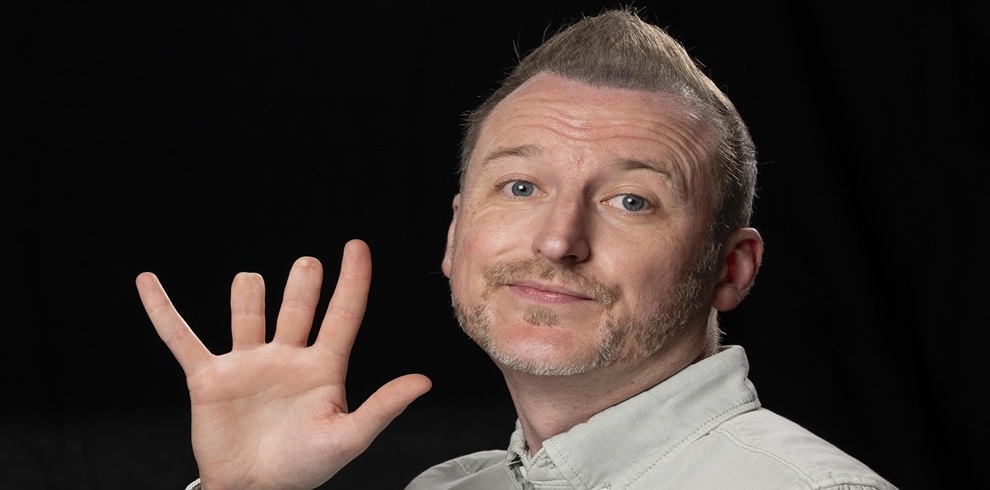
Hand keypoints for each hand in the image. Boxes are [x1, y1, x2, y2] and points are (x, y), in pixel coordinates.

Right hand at [136, 239, 431, 489]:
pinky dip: (163, 311)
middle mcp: (286, 356)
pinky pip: (182, 338)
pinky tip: (147, 282)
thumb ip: (382, 407)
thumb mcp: (347, 438)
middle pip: (297, 304)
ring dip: (248, 294)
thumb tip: (424, 381)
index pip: (343, 314)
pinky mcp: (209, 377)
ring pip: (247, 309)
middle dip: (303, 282)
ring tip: (251, 286)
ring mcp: (247, 363)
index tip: (357, 245)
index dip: (352, 280)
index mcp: (323, 367)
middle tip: (308, 266)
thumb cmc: (304, 467)